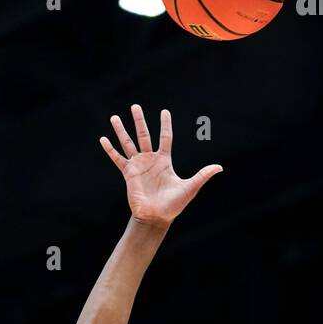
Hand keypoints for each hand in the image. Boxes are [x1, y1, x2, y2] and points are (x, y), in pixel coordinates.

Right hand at [100, 104, 221, 225]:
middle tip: (135, 106)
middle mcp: (150, 160)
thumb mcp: (190, 187)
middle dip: (139, 121)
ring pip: (128, 143)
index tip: (164, 112)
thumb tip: (220, 167)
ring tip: (114, 117)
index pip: (165, 137)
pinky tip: (103, 139)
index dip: (165, 124)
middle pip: (143, 135)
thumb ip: (202, 175)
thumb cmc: (173, 205)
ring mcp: (138, 166)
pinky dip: (110, 149)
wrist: (156, 217)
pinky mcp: (128, 173)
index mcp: (164, 161)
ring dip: (121, 130)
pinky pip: (117, 159)